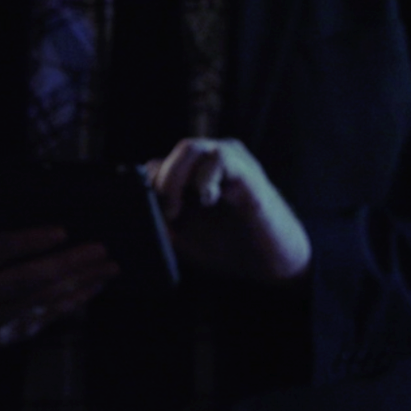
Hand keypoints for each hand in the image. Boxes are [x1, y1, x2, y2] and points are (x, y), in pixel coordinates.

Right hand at [0, 179, 116, 345]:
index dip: (28, 241)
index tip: (62, 231)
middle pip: (24, 281)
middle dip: (66, 264)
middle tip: (100, 248)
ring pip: (40, 302)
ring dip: (79, 283)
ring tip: (108, 265)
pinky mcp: (5, 336)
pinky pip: (45, 318)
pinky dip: (73, 301)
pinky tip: (94, 284)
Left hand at [147, 139, 311, 284]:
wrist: (272, 262)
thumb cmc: (229, 246)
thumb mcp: (184, 235)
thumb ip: (161, 218)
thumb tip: (137, 206)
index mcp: (194, 173)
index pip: (160, 164)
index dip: (148, 187)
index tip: (147, 216)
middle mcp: (211, 159)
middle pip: (172, 153)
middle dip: (160, 183)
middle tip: (165, 214)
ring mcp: (231, 161)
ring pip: (190, 148)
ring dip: (175, 179)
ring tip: (177, 210)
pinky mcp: (247, 171)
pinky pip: (219, 158)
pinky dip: (205, 179)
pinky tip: (208, 200)